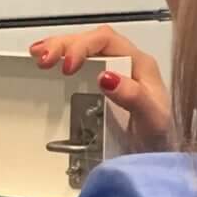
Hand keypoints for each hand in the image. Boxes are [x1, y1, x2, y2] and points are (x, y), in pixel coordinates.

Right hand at [29, 26, 172, 152]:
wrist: (160, 156)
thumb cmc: (159, 139)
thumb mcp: (152, 119)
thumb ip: (132, 96)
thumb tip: (104, 76)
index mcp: (138, 64)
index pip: (106, 41)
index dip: (82, 47)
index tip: (66, 68)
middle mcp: (126, 63)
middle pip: (92, 40)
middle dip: (65, 45)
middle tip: (43, 60)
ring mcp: (114, 72)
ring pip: (84, 47)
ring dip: (59, 48)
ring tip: (37, 55)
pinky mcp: (101, 86)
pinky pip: (81, 62)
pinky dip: (60, 58)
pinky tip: (44, 60)